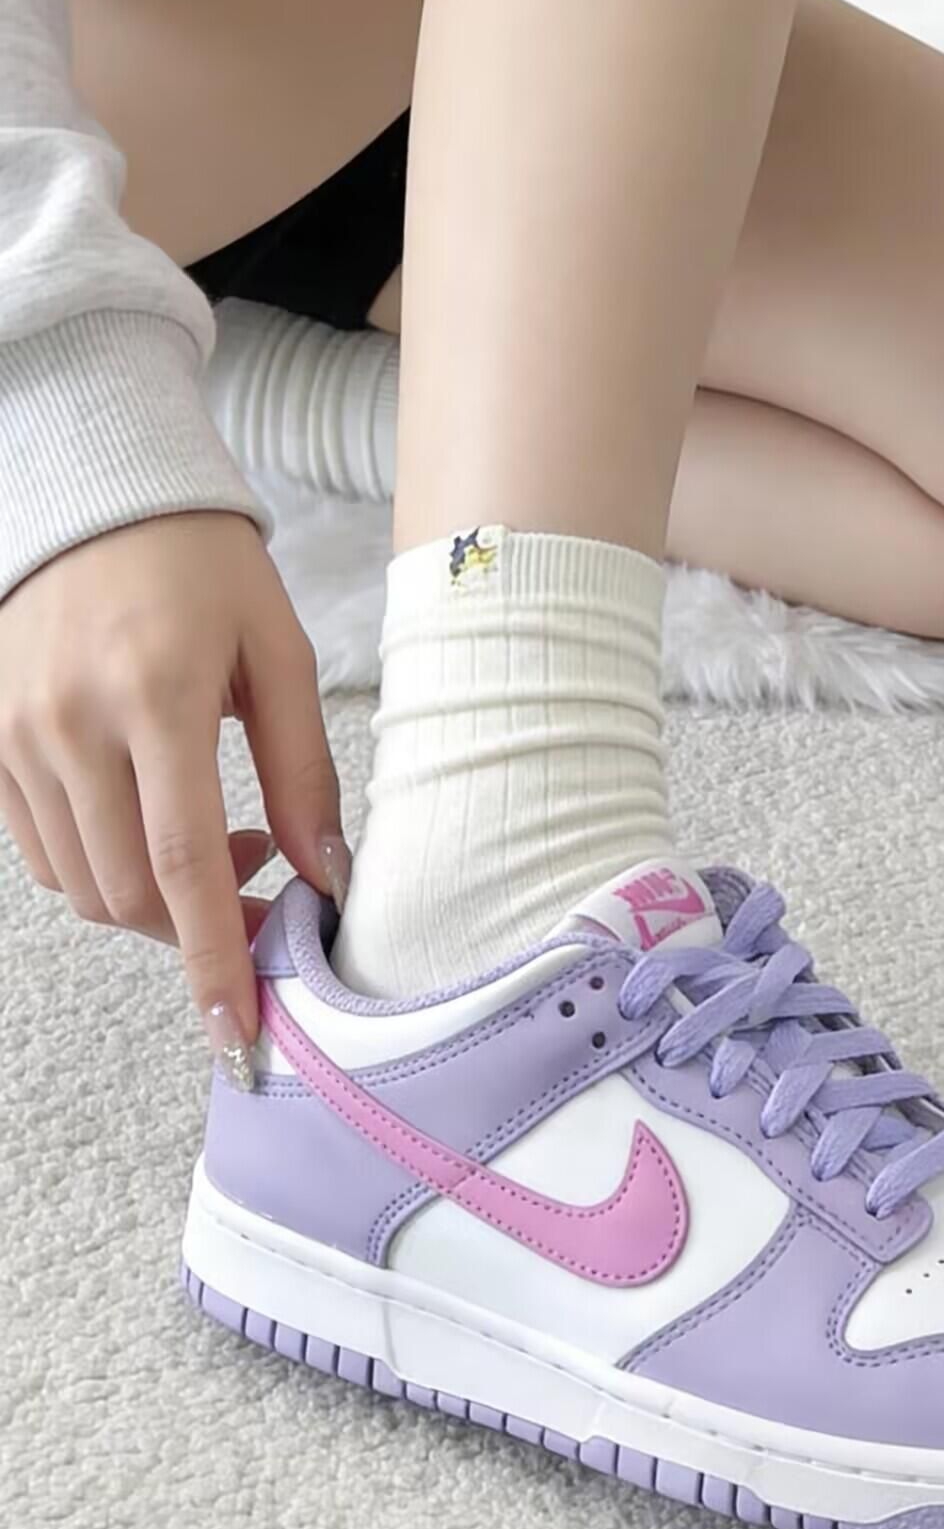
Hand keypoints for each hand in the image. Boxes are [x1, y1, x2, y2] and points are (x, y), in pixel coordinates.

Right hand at [0, 512, 348, 1083]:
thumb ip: (304, 770)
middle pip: (127, 892)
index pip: (181, 862)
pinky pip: (42, 852)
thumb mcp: (280, 653)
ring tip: (218, 840)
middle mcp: (67, 725)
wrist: (94, 496)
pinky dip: (104, 867)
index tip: (236, 1032)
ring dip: (155, 899)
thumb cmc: (206, 569)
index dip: (211, 958)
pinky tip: (150, 819)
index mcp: (154, 695)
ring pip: (82, 885)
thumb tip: (327, 878)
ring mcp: (12, 737)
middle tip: (265, 893)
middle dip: (198, 931)